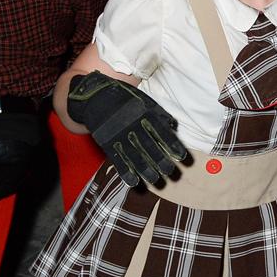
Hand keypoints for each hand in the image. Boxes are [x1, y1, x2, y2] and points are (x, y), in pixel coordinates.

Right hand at [66, 72, 188, 187]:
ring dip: (145, 169)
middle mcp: (133, 126)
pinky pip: (117, 158)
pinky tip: (133, 181)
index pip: (161, 132)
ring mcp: (119, 135)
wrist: (95, 96)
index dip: (172, 145)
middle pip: (149, 146)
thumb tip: (173, 126)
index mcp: (143, 114)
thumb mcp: (143, 101)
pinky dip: (125, 171)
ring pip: (134, 155)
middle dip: (160, 160)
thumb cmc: (125, 99)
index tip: (182, 157)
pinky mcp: (107, 142)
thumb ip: (159, 114)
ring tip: (155, 179)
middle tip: (171, 172)